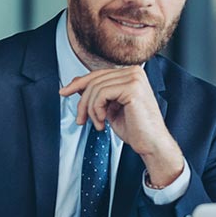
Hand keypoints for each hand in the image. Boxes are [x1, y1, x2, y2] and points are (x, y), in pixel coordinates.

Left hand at [59, 67, 183, 186]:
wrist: (151, 144)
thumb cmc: (135, 129)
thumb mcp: (110, 108)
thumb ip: (97, 94)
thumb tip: (76, 84)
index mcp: (131, 74)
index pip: (98, 74)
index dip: (79, 83)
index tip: (64, 92)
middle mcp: (134, 72)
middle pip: (94, 80)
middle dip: (83, 101)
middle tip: (81, 119)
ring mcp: (134, 78)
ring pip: (96, 88)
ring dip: (90, 110)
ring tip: (98, 124)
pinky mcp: (132, 88)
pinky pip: (101, 94)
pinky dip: (96, 110)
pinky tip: (103, 121)